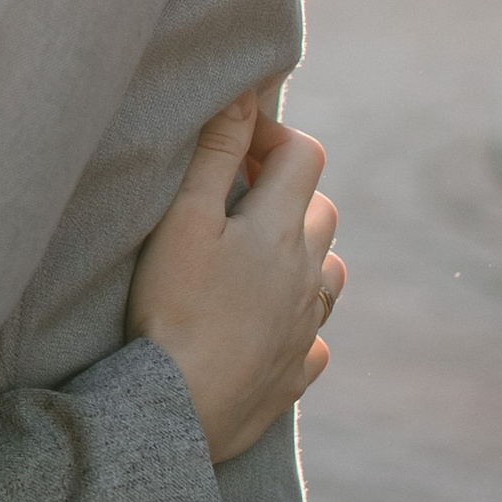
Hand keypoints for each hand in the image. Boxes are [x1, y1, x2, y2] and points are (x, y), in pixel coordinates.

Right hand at [126, 89, 344, 462]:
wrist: (176, 411)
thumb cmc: (172, 308)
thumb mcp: (184, 219)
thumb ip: (216, 152)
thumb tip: (245, 90)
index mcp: (280, 230)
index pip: (304, 155)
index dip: (272, 136)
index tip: (232, 143)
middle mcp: (306, 276)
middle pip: (322, 213)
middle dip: (288, 194)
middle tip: (236, 199)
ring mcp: (305, 328)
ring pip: (329, 275)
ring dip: (303, 256)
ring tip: (256, 261)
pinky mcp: (293, 374)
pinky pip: (313, 340)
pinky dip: (296, 322)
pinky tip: (263, 326)